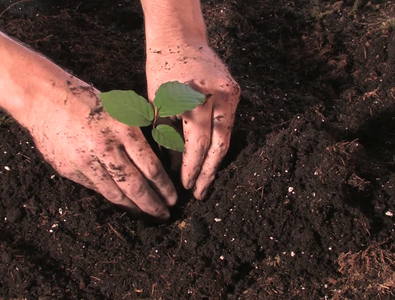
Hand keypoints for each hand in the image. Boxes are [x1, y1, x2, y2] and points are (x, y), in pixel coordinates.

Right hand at [23, 79, 176, 219]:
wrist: (45, 100)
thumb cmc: (88, 101)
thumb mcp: (120, 109)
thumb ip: (139, 133)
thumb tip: (160, 160)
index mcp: (123, 129)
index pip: (151, 167)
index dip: (164, 187)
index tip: (173, 198)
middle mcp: (105, 148)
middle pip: (135, 186)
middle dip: (153, 204)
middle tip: (165, 214)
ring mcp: (86, 162)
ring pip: (115, 193)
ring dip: (134, 207)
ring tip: (146, 214)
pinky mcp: (71, 171)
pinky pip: (97, 188)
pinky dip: (113, 197)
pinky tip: (123, 202)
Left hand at [145, 44, 239, 198]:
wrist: (180, 38)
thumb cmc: (162, 72)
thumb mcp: (158, 105)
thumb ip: (168, 135)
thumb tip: (176, 167)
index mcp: (192, 100)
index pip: (196, 144)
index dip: (192, 168)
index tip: (187, 186)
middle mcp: (215, 98)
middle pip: (218, 145)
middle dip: (208, 173)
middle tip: (201, 194)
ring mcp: (229, 93)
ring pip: (227, 136)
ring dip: (216, 161)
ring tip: (207, 181)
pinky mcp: (235, 91)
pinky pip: (229, 123)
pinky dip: (220, 140)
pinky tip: (212, 157)